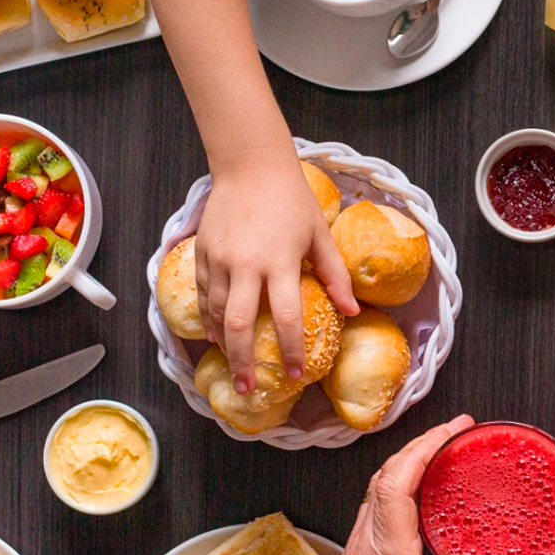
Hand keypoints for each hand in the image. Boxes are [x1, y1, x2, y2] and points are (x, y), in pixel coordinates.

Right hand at [194, 151, 356, 391]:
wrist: (250, 166)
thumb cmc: (292, 200)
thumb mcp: (319, 235)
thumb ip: (335, 275)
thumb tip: (352, 312)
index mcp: (280, 262)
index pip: (287, 317)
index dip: (290, 350)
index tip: (293, 375)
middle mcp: (246, 264)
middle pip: (241, 325)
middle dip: (243, 361)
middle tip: (247, 388)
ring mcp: (220, 259)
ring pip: (217, 312)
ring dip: (224, 344)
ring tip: (233, 365)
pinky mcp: (202, 252)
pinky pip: (203, 294)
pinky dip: (208, 318)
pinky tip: (216, 334)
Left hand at [218, 417, 533, 554]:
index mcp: (389, 553)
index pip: (399, 481)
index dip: (426, 447)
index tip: (455, 430)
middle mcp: (369, 541)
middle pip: (388, 472)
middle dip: (424, 444)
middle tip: (459, 433)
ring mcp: (359, 546)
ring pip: (379, 486)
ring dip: (409, 461)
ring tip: (444, 454)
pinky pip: (377, 505)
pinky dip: (401, 485)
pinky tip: (422, 494)